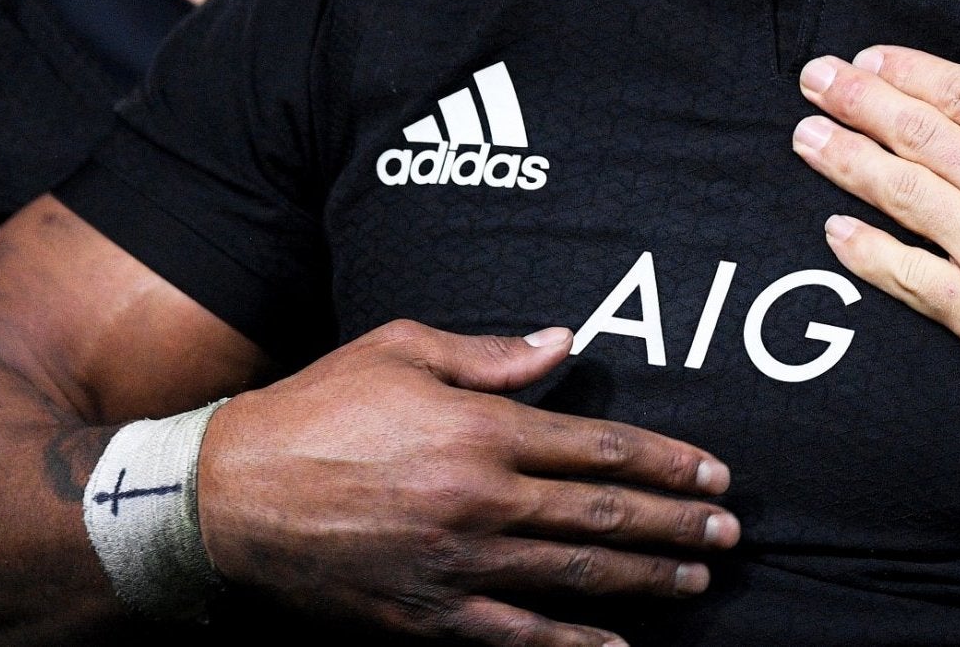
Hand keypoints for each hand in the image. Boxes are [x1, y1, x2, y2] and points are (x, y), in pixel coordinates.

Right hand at [196, 319, 736, 644]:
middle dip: (676, 525)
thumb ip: (493, 354)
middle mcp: (481, 501)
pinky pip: (517, 637)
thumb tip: (566, 341)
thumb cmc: (318, 409)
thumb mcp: (403, 350)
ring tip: (698, 580)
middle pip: (602, 517)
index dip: (665, 463)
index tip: (713, 474)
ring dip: (646, 581)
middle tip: (730, 533)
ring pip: (575, 577)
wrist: (230, 496)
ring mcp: (457, 567)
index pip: (599, 449)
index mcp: (481, 430)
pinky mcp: (428, 617)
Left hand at [790, 34, 959, 423]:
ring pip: (901, 196)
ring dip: (845, 162)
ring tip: (804, 136)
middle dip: (856, 100)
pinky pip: (909, 279)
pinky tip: (835, 231)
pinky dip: (867, 253)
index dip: (907, 71)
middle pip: (916, 134)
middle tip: (812, 78)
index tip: (868, 57)